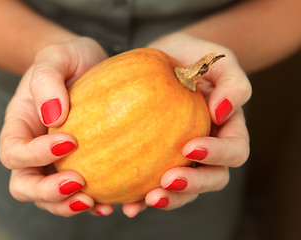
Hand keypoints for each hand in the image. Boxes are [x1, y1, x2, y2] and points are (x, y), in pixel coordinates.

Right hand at [0, 37, 113, 216]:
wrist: (89, 66)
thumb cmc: (69, 60)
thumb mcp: (56, 57)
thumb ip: (48, 80)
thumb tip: (54, 117)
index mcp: (20, 126)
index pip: (14, 151)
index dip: (36, 154)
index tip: (70, 141)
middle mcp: (33, 150)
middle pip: (24, 186)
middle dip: (48, 192)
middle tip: (79, 183)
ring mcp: (55, 163)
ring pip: (49, 199)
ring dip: (68, 205)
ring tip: (95, 202)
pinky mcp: (81, 166)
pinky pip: (78, 194)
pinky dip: (91, 204)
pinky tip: (109, 203)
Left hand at [123, 33, 251, 215]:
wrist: (165, 57)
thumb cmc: (194, 55)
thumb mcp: (218, 58)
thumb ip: (232, 83)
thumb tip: (221, 112)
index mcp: (227, 129)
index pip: (234, 151)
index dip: (217, 155)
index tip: (189, 147)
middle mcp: (209, 149)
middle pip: (212, 179)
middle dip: (192, 185)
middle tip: (167, 182)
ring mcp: (182, 158)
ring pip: (184, 189)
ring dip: (169, 199)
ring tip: (147, 199)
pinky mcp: (157, 160)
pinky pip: (152, 183)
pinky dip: (141, 197)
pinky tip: (126, 205)